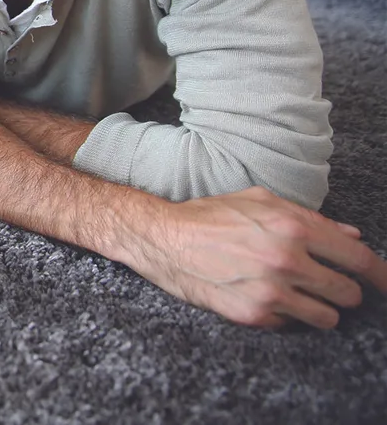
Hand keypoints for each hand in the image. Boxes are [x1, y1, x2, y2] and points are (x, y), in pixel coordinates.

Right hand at [130, 186, 386, 328]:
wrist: (163, 240)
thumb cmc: (209, 216)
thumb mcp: (259, 202)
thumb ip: (310, 218)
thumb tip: (352, 234)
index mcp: (292, 226)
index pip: (358, 258)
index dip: (381, 275)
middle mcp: (286, 260)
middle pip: (348, 292)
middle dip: (343, 290)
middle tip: (326, 284)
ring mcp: (271, 291)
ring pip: (328, 317)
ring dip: (319, 308)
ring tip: (298, 295)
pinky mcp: (254, 315)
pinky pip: (293, 325)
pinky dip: (287, 315)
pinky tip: (266, 298)